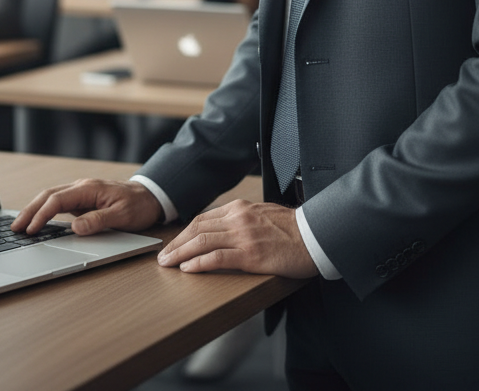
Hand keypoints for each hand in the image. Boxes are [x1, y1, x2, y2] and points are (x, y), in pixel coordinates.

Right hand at [11, 179, 163, 235]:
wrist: (151, 196)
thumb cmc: (138, 205)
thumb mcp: (122, 215)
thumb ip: (98, 221)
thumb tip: (75, 228)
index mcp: (89, 188)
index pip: (57, 200)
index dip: (42, 215)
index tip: (31, 230)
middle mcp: (82, 188)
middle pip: (48, 196)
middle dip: (29, 211)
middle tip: (14, 228)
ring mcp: (81, 194)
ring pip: (50, 198)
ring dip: (34, 210)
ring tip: (19, 226)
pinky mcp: (82, 201)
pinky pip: (58, 204)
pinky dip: (44, 212)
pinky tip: (36, 222)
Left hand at [156, 199, 318, 278]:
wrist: (315, 235)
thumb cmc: (292, 229)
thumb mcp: (262, 215)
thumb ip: (243, 220)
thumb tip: (224, 230)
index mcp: (239, 208)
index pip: (203, 219)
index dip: (184, 233)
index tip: (173, 244)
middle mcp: (237, 218)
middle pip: (197, 229)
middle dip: (176, 244)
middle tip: (162, 256)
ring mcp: (243, 235)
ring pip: (202, 242)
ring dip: (180, 253)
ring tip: (167, 264)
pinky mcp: (251, 254)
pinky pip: (217, 257)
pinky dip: (199, 263)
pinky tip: (188, 269)